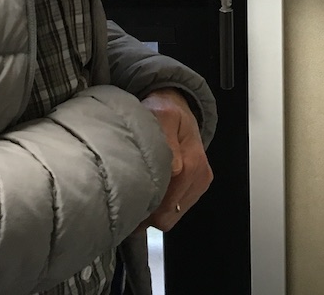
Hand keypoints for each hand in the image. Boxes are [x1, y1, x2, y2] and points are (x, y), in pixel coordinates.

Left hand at [137, 88, 212, 231]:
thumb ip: (165, 137)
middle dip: (146, 214)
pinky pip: (176, 211)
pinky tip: (148, 195)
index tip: (124, 204)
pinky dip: (160, 208)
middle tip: (125, 204)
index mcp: (192, 163)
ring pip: (171, 217)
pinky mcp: (198, 187)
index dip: (143, 207)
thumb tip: (174, 168)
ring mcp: (200, 184)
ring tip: (135, 198)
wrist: (177, 106)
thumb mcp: (162, 115)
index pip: (166, 203)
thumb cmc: (164, 111)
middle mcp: (199, 177)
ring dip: (152, 212)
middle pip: (168, 215)